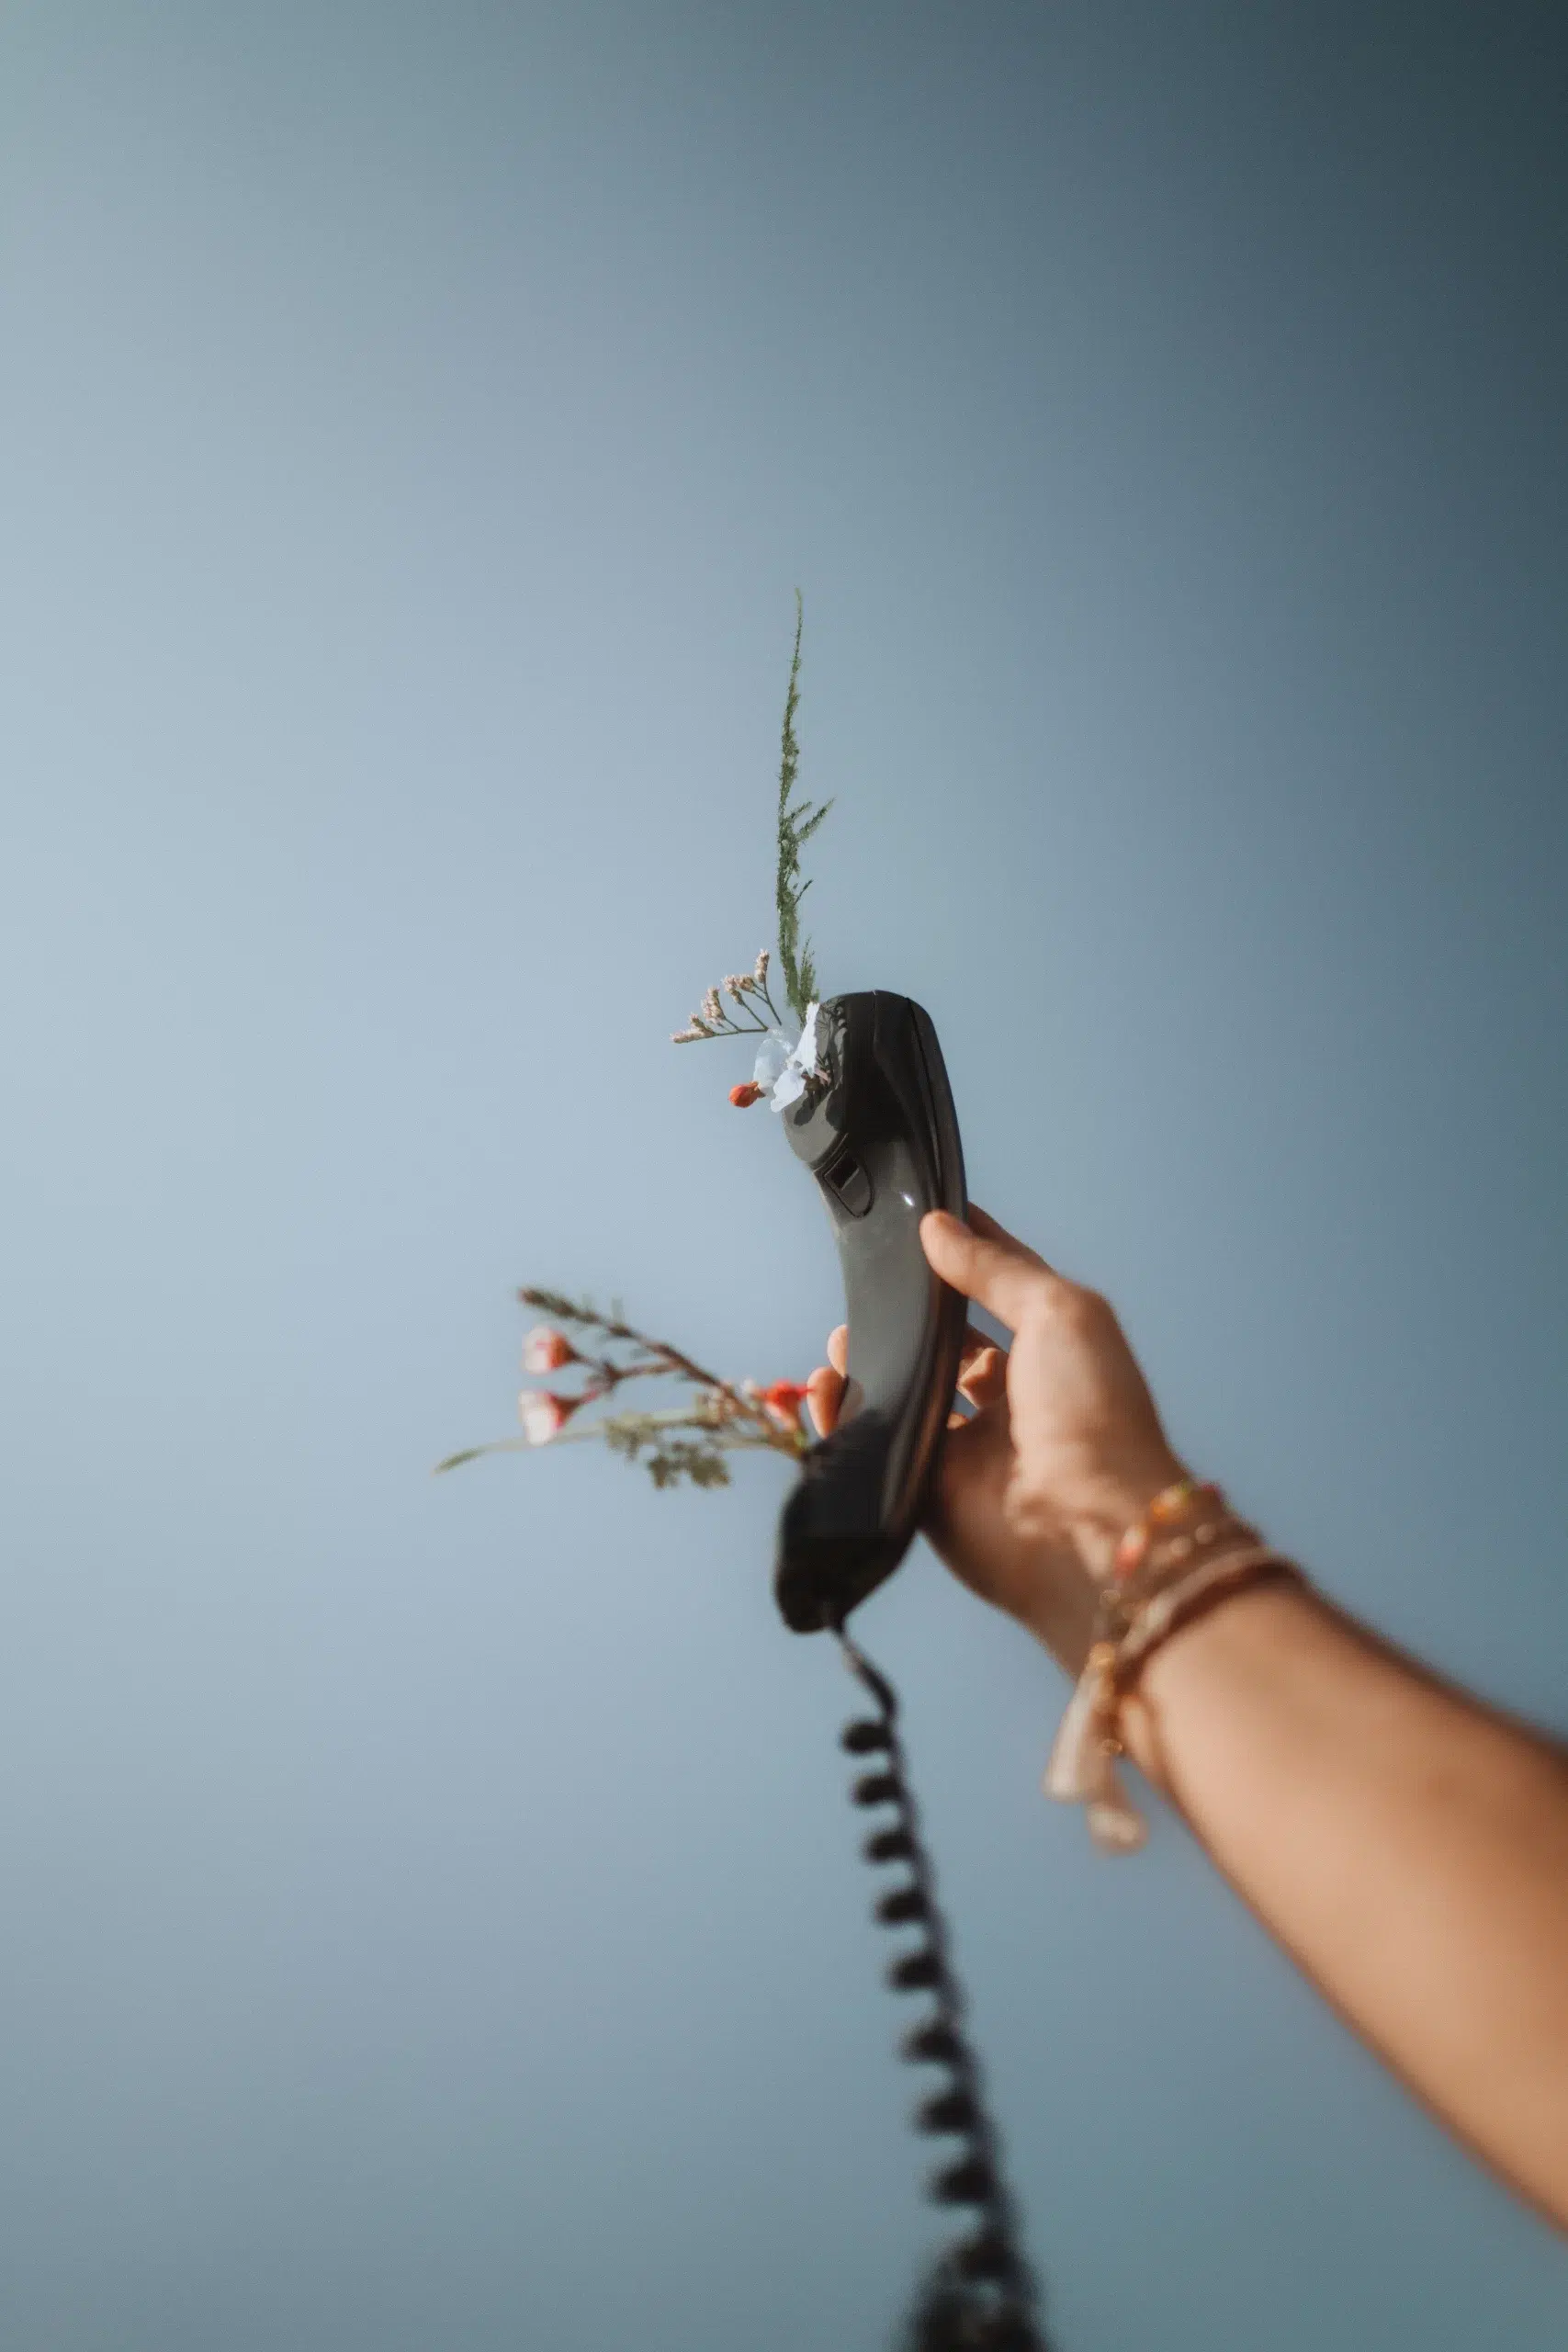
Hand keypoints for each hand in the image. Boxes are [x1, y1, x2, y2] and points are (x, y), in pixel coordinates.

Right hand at [805, 1206, 1186, 1671]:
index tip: (918, 1223)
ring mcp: (966, 1452)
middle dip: (907, 1319)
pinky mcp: (926, 1493)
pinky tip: (826, 1387)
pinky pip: (876, 1448)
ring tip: (841, 1339)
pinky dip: (844, 1418)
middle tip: (867, 1293)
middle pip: (946, 1348)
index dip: (962, 1260)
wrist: (1084, 1527)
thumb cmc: (1094, 1412)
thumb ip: (996, 1268)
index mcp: (1051, 1356)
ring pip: (906, 1396)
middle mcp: (1010, 1403)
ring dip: (870, 1365)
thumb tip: (937, 1227)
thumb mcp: (1059, 1311)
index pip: (997, 1294)